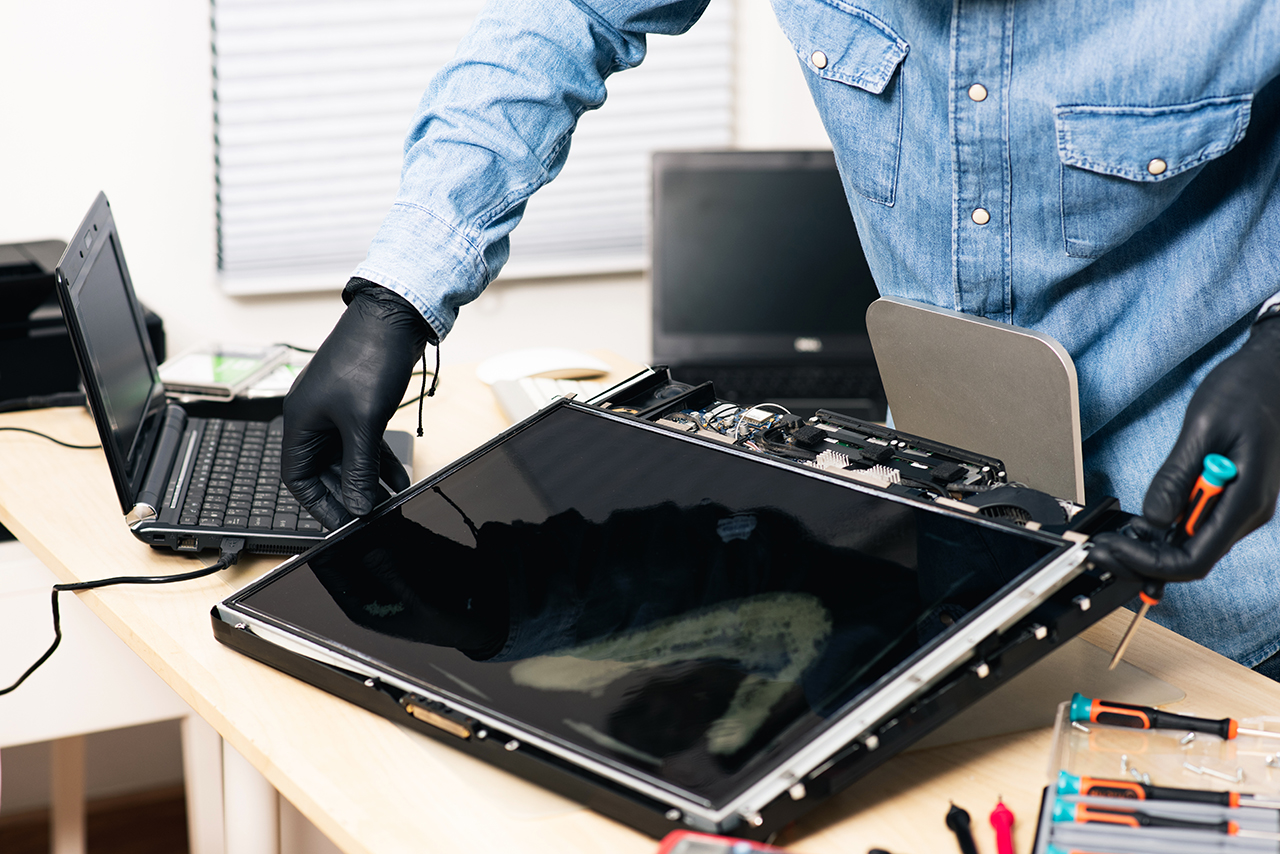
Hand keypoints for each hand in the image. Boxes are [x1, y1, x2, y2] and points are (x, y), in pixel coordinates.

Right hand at [283, 279, 432, 529]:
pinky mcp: (359, 403)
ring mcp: (337, 410)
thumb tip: (358, 506)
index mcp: (301, 422)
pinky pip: (364, 443)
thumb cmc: (368, 358)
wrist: (394, 316)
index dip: (319, 505)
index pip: (298, 479)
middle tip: (370, 517)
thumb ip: (360, 469)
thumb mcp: (363, 424)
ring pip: (348, 458)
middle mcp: (314, 418)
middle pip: (325, 471)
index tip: (341, 525)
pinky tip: (396, 479)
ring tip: (387, 503)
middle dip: (348, 495)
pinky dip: (379, 462)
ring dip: (367, 481)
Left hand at [1091, 318, 1279, 581]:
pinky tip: (1140, 526)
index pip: (1195, 559)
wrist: (1275, 371)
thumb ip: (1176, 477)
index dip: (1150, 564)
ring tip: (1112, 538)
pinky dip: (1166, 531)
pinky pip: (1197, 526)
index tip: (1114, 550)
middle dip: (1143, 561)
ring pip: (1194, 546)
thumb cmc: (1247, 389)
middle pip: (1192, 559)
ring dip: (1152, 549)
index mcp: (1246, 500)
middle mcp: (1247, 512)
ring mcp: (1241, 507)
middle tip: (1100, 549)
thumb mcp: (1202, 428)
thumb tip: (1154, 520)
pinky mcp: (1231, 497)